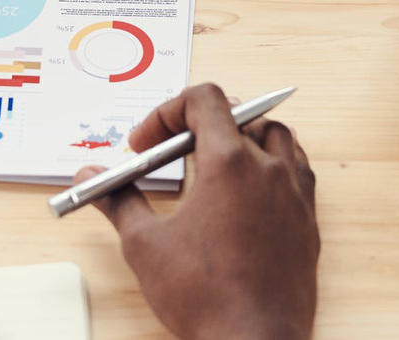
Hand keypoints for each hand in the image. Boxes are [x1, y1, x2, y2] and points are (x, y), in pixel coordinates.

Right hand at [73, 84, 318, 338]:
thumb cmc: (206, 298)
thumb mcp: (145, 245)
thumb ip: (118, 200)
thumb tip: (91, 178)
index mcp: (229, 164)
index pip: (204, 100)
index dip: (167, 112)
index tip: (146, 143)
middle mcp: (269, 170)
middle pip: (238, 114)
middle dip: (198, 125)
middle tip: (170, 154)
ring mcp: (295, 194)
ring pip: (276, 136)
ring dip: (242, 137)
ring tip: (212, 163)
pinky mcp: (308, 221)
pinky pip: (297, 170)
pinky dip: (271, 165)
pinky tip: (247, 192)